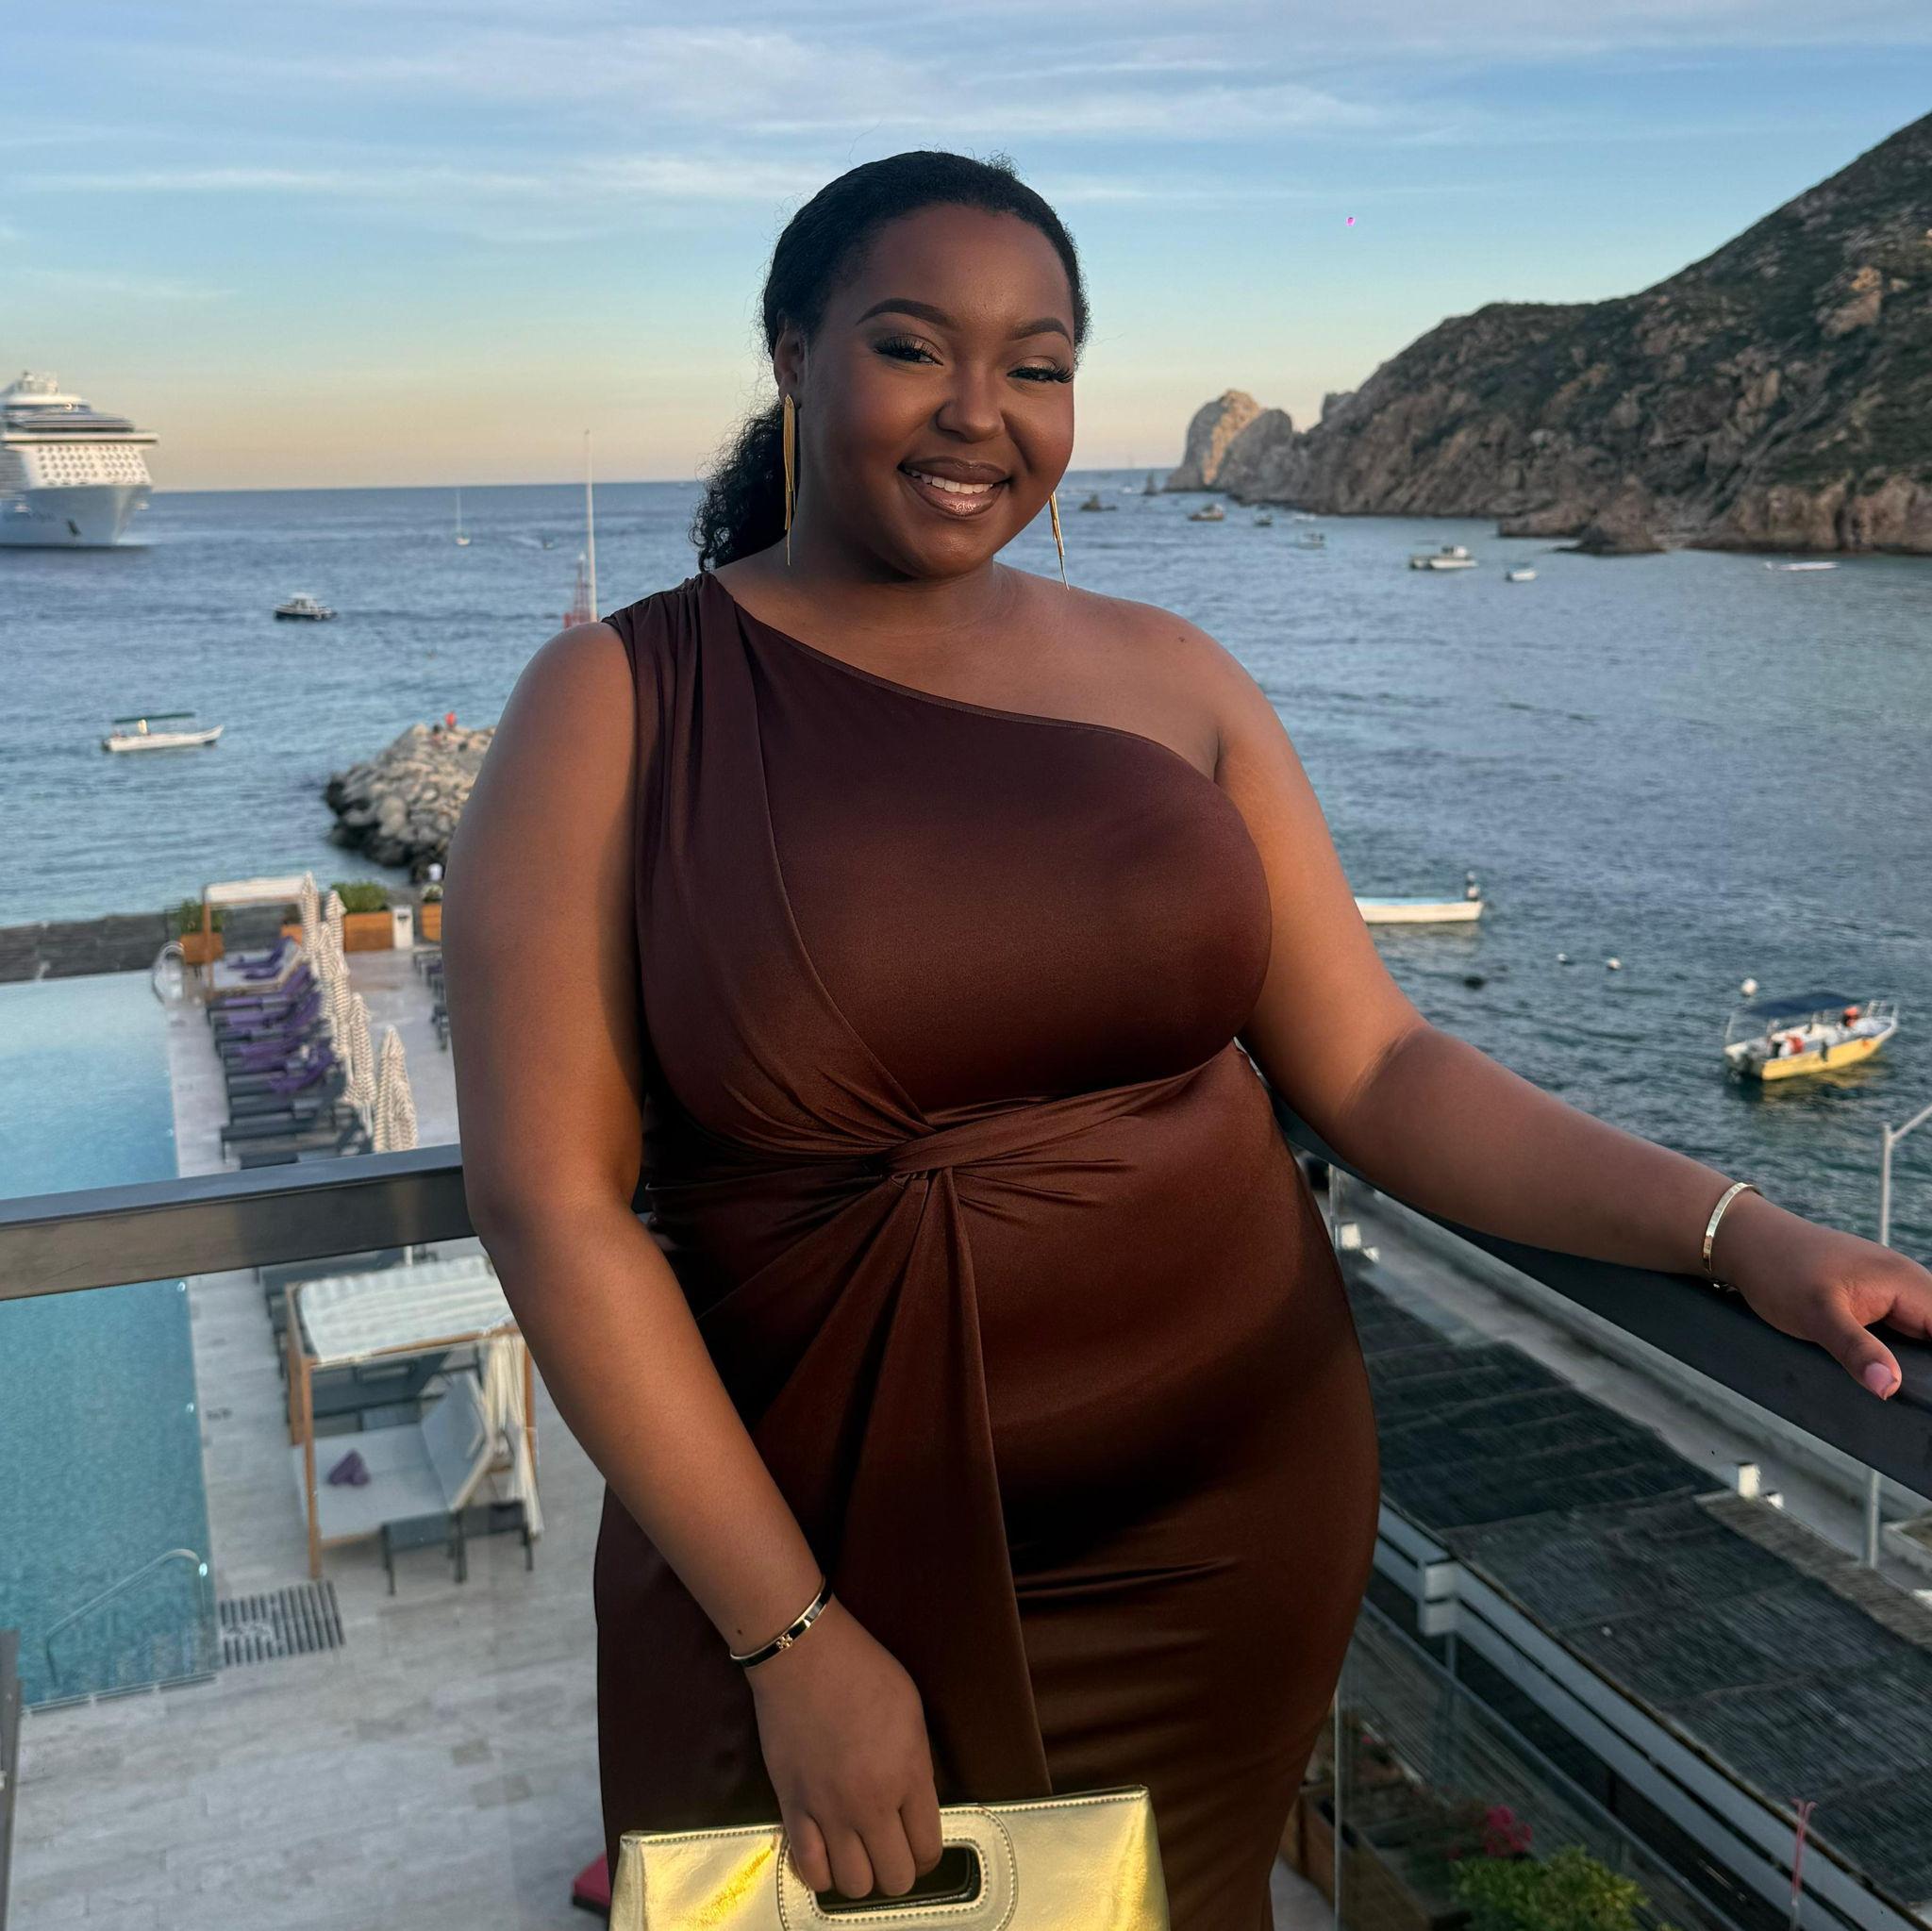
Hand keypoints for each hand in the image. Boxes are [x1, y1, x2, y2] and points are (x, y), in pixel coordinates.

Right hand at [745, 1597, 944, 1901]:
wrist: (804, 1655)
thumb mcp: (912, 1712)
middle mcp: (871, 1804)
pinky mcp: (792, 1808)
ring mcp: (829, 1811)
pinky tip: (827, 1854)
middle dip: (898, 1869)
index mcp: (909, 1775)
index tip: (918, 1843)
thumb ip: (917, 1765)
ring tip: (859, 1852)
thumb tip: (914, 1803)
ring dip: (861, 1875)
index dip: (927, 1854)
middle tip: (890, 1848)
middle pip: (895, 1878)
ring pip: (854, 1885)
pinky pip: (809, 1870)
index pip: (928, 1849)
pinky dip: (823, 1873)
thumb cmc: (863, 1670)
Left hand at [1714, 1191, 1931, 1396]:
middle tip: (1901, 1390)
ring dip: (1914, 1360)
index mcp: (1906, 1281)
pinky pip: (1901, 1328)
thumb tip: (1891, 1387)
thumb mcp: (1815, 1314)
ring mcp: (1891, 1290)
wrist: (1746, 1240)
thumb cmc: (1778, 1269)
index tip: (1925, 1390)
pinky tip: (1881, 1370)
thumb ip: (1856, 1350)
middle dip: (1927, 1366)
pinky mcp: (1873, 1299)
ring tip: (1887, 1381)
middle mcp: (1907, 1283)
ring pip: (1922, 1333)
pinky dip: (1896, 1350)